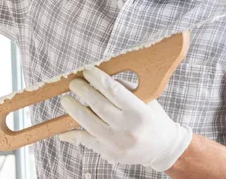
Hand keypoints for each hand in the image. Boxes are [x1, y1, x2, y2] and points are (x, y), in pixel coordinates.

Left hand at [59, 67, 192, 171]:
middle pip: (98, 105)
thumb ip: (124, 88)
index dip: (96, 79)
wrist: (163, 148)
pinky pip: (87, 141)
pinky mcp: (110, 154)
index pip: (113, 90)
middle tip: (73, 83)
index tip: (87, 71)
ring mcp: (118, 143)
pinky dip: (73, 134)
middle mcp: (128, 128)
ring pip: (89, 124)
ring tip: (66, 100)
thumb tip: (98, 78)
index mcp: (139, 112)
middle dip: (82, 91)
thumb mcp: (146, 99)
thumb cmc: (152, 119)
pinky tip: (62, 129)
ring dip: (74, 109)